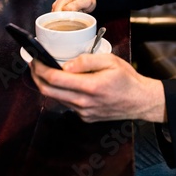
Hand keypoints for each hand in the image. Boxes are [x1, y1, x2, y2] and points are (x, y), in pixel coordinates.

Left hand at [30, 53, 166, 122]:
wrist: (141, 101)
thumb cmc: (127, 79)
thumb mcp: (111, 61)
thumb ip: (87, 60)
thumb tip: (66, 65)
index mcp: (90, 86)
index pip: (54, 79)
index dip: (40, 68)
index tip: (34, 58)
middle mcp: (84, 102)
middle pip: (48, 91)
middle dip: (36, 76)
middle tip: (34, 63)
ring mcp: (83, 112)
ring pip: (56, 98)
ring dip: (46, 85)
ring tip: (45, 70)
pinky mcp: (85, 117)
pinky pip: (67, 104)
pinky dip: (61, 92)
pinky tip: (64, 82)